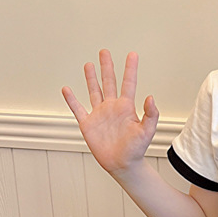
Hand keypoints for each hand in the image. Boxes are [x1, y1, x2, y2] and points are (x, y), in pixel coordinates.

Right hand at [61, 50, 158, 174]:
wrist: (122, 164)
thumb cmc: (136, 150)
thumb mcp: (147, 131)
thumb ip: (150, 114)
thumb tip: (151, 97)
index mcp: (126, 107)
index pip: (129, 83)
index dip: (130, 68)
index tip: (132, 54)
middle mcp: (112, 107)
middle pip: (109, 82)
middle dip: (107, 67)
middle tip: (104, 52)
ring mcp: (99, 114)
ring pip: (94, 91)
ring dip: (91, 78)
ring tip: (89, 64)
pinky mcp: (88, 124)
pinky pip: (78, 109)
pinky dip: (71, 100)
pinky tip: (67, 89)